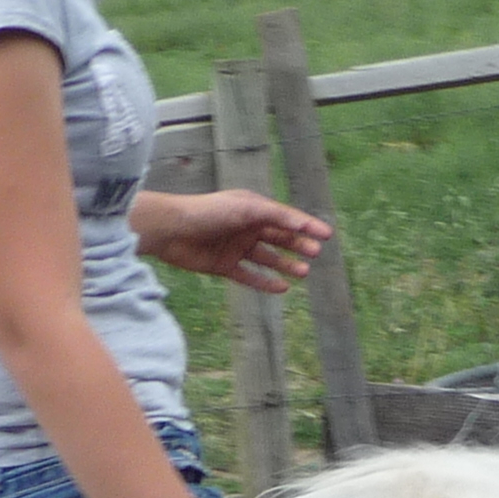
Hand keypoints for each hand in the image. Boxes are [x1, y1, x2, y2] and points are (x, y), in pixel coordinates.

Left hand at [137, 188, 330, 297]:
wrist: (171, 230)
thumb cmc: (208, 212)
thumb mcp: (246, 209)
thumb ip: (275, 216)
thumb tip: (303, 224)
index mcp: (253, 209)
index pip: (286, 218)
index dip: (307, 225)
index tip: (327, 235)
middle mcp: (246, 227)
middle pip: (279, 238)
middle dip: (299, 245)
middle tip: (316, 254)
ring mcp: (235, 247)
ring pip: (267, 258)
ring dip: (286, 264)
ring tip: (304, 272)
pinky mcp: (224, 266)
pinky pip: (249, 276)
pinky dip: (265, 282)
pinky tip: (282, 288)